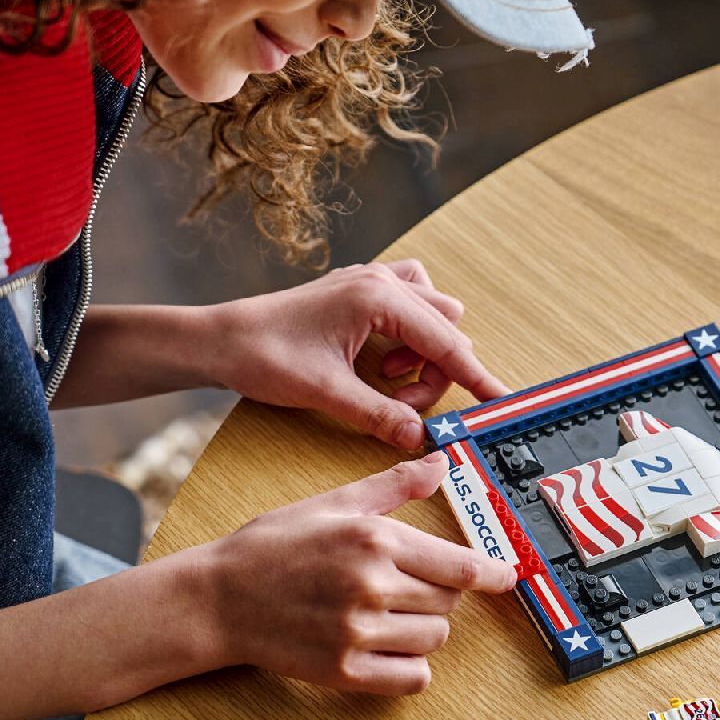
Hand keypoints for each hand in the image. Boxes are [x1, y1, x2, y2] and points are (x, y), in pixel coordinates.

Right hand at [198, 454, 514, 693]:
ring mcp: (357, 633)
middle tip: (406, 586)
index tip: (508, 576)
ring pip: (434, 639)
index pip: (460, 566)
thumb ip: (393, 487)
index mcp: (374, 541)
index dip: (493, 574)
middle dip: (440, 594)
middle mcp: (371, 586)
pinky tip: (389, 649)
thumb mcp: (333, 504)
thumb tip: (440, 463)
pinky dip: (411, 667)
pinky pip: (413, 678)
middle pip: (449, 602)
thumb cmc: (273, 546)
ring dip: (424, 629)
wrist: (215, 599)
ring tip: (388, 614)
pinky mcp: (343, 672)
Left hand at [209, 260, 508, 449]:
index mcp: (378, 299)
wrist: (219, 338)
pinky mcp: (361, 290)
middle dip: (434, 373)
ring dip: (423, 353)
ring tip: (385, 378)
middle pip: (447, 329)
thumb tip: (420, 438)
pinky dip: (410, 334)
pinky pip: (412, 303)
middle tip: (398, 404)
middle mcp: (381, 281)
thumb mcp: (326, 393)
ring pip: (434, 314)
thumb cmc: (263, 355)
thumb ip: (380, 415)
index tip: (500, 401)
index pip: (447, 344)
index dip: (477, 378)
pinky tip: (382, 357)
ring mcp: (371, 280)